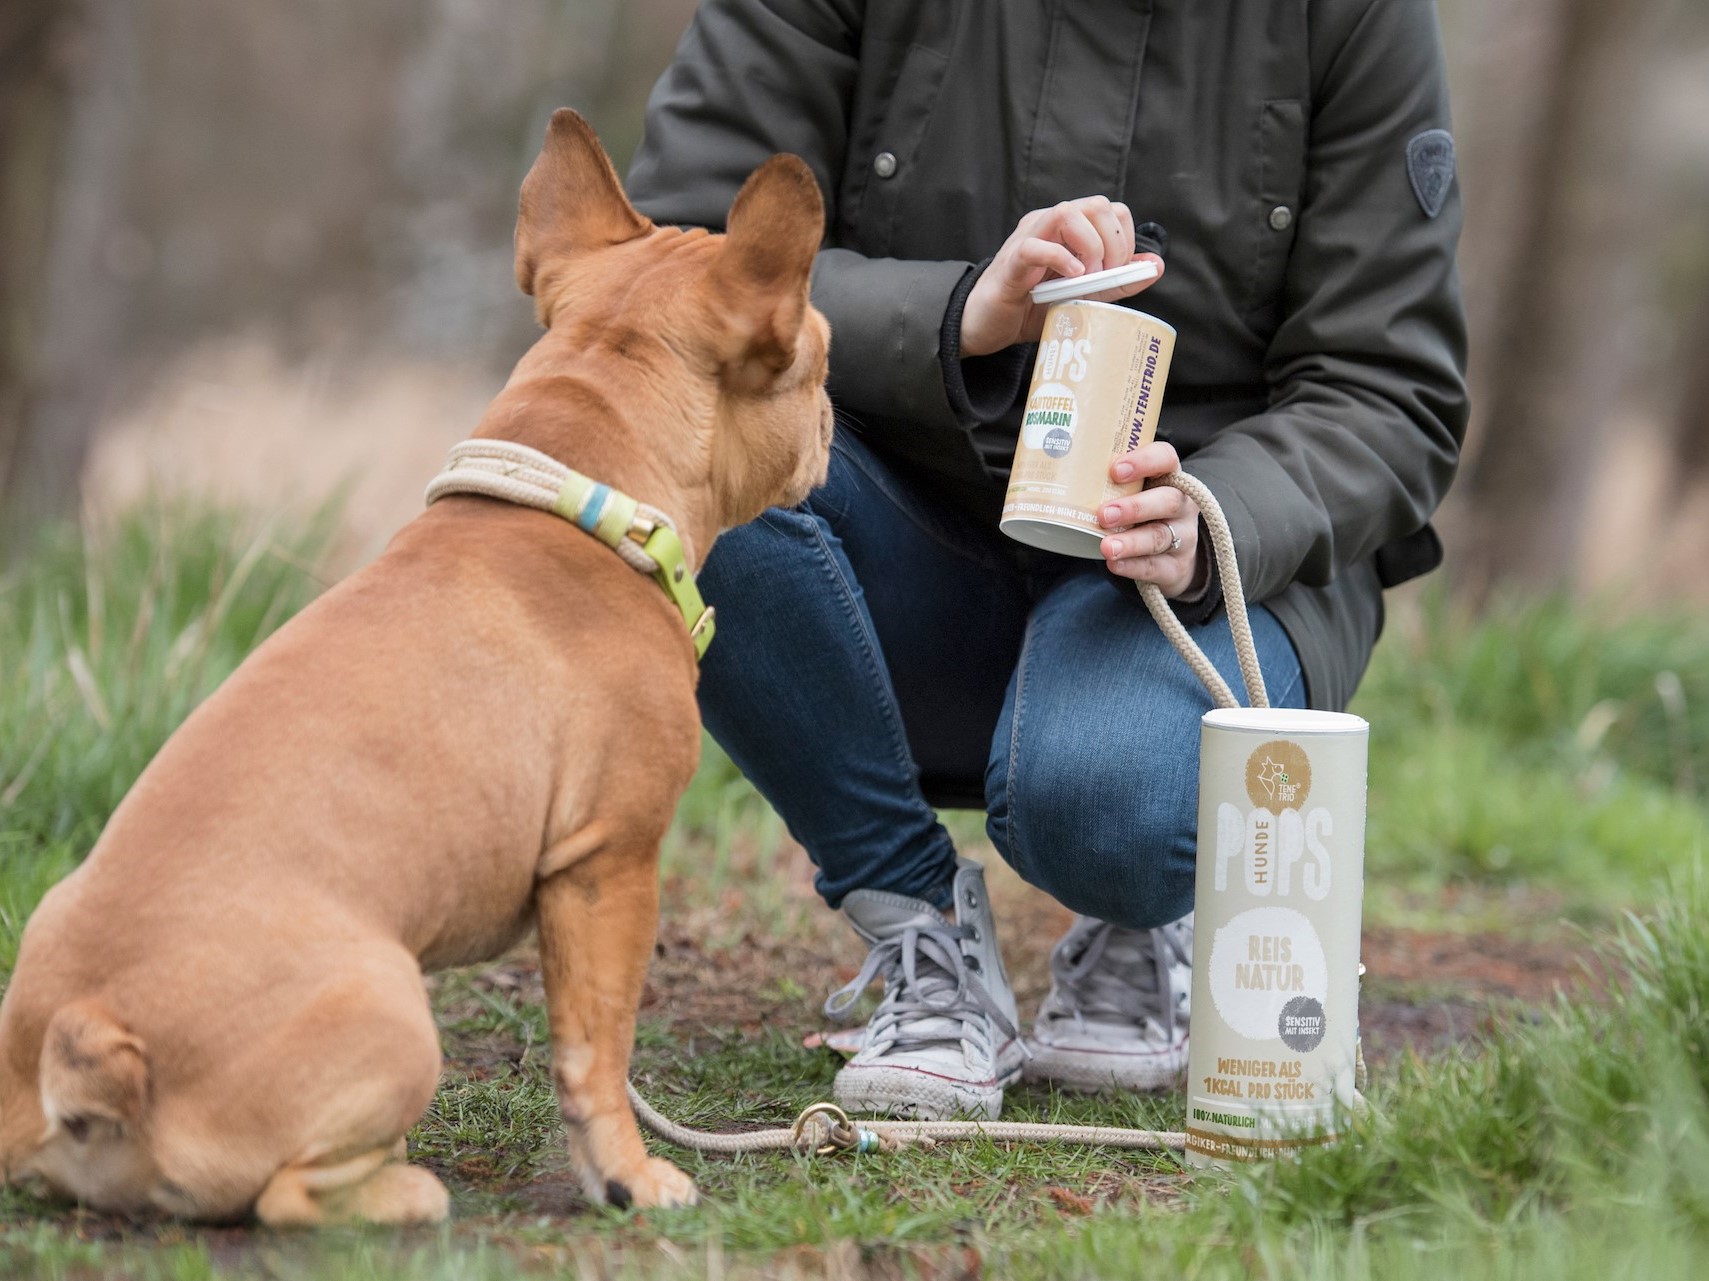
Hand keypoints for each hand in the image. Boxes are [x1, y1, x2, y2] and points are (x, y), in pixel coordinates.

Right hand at [961, 196, 1163, 357]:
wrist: (990, 327)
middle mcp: (1048, 224)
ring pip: (1067, 212)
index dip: (1124, 238)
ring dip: (1089, 247)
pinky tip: (1070, 278)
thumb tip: (1156, 265)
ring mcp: (1028, 238)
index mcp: (1068, 229)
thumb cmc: (1032, 308)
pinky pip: (1036, 246)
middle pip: (1095, 203)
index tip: (1118, 272)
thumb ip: (1118, 281)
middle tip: (1104, 277)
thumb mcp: (1085, 296)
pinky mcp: (1010, 262)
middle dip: (1113, 242)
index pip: (1110, 209)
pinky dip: (1060, 259)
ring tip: (1085, 279)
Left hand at [1097, 441, 1200, 598]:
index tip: (1115, 470)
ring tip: (1106, 547)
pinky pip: (1156, 567)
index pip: (1166, 458)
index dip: (1144, 461)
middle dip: (1134, 507)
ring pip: (1160, 536)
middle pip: (1167, 501)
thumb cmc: (1142, 515)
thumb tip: (1052, 472)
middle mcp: (1181, 506)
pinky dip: (1133, 566)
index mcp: (1169, 478)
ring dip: (1131, 542)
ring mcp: (1182, 538)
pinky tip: (1114, 564)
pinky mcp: (1176, 567)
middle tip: (1103, 514)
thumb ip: (1106, 483)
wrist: (1172, 557)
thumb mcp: (1133, 493)